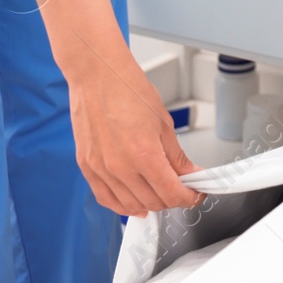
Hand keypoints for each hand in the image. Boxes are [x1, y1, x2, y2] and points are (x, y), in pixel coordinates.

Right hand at [67, 46, 202, 215]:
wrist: (97, 76)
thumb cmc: (128, 90)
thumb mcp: (163, 123)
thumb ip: (176, 155)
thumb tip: (190, 174)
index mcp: (143, 154)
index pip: (171, 193)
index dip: (189, 197)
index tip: (195, 194)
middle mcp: (120, 167)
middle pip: (153, 202)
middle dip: (172, 199)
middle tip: (182, 188)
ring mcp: (100, 169)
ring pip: (130, 205)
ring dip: (150, 204)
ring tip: (161, 193)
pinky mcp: (86, 167)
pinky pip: (106, 199)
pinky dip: (122, 205)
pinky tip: (134, 202)